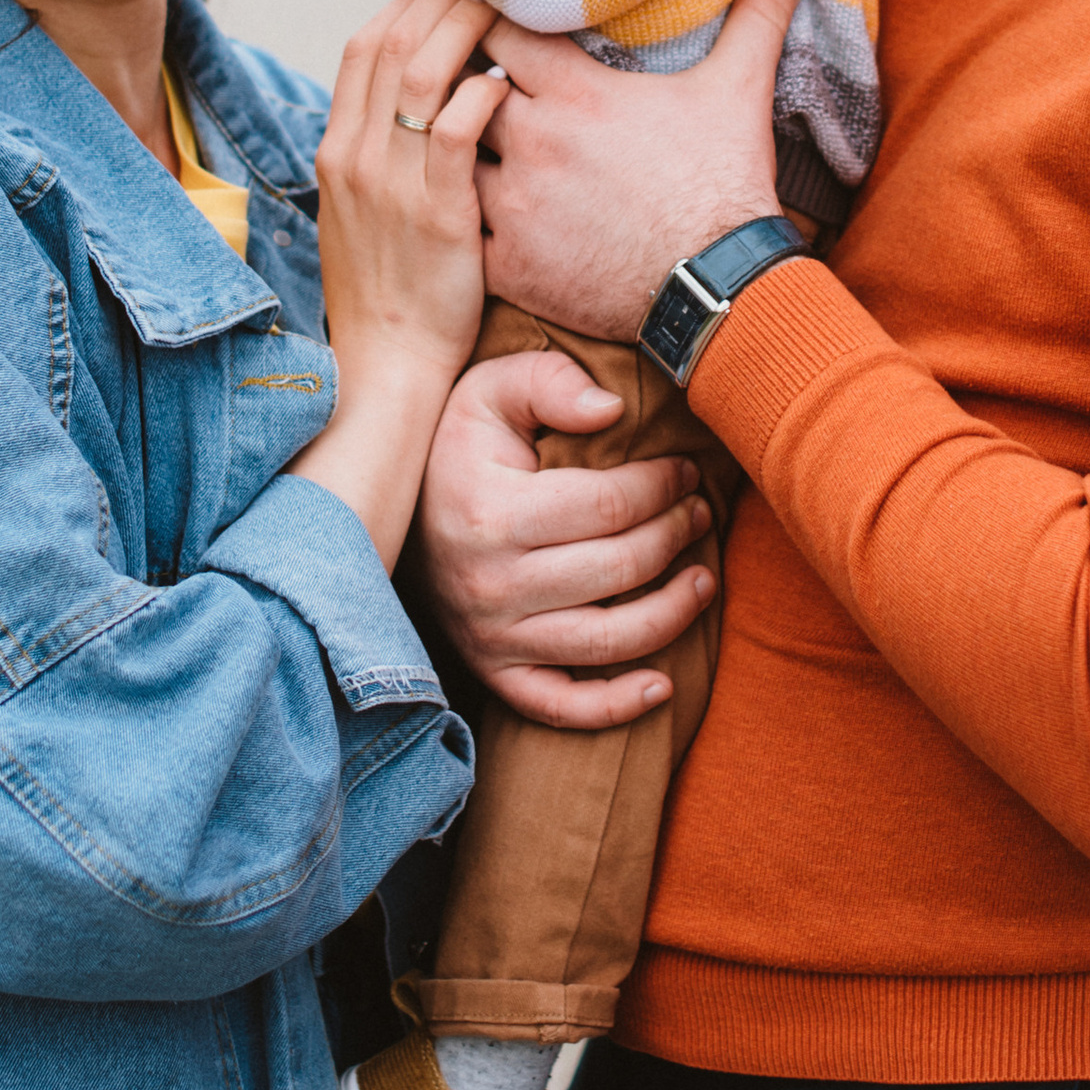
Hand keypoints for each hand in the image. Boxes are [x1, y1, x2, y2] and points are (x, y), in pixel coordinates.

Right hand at [289, 0, 507, 567]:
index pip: (364, 46)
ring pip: (422, 72)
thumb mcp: (364, 213)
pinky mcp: (437, 214)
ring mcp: (392, 184)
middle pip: (393, 43)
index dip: (408, 4)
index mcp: (337, 150)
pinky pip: (457, 129)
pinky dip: (482, 91)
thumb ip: (385, 154)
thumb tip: (421, 103)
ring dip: (467, 29)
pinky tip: (510, 81)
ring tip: (508, 9)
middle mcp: (356, 157)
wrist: (388, 367)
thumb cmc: (391, 290)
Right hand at [415, 352, 717, 726]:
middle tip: (699, 512)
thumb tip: (612, 410)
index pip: (609, 506)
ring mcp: (492, 636)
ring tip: (703, 578)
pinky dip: (616, 705)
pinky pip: (560, 707)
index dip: (662, 486)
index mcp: (493, 513)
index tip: (685, 470)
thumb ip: (550, 382)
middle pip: (619, 568)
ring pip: (607, 640)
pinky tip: (662, 685)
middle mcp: (491, 584)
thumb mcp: (489, 391)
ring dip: (672, 612)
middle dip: (676, 536)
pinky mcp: (494, 672)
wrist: (386, 513)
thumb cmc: (457, 448)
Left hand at [477, 0, 803, 340]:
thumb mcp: (740, 90)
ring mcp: (516, 207)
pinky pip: (459, 232)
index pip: (495, 31)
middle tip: (464, 86)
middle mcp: (534, 142)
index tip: (484, 22)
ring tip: (463, 152)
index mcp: (576, 93)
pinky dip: (462, 222)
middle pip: (461, 93)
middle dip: (463, 88)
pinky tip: (472, 216)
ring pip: (449, 161)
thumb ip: (755, 19)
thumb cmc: (726, 185)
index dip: (485, 23)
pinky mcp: (510, 265)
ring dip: (457, 155)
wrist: (722, 284)